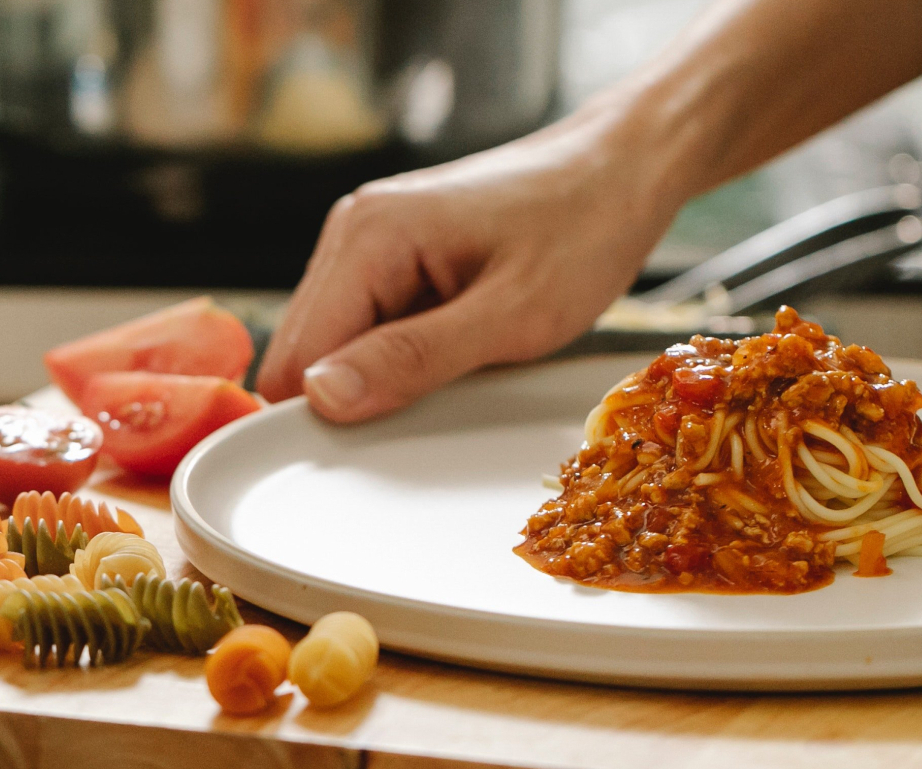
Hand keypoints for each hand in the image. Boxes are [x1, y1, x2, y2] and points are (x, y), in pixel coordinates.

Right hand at [256, 105, 675, 421]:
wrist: (625, 166)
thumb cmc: (585, 228)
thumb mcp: (513, 315)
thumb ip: (413, 358)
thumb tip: (321, 397)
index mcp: (369, 235)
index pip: (296, 356)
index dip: (325, 414)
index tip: (381, 448)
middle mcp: (354, 230)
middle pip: (305, 352)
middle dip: (355, 395)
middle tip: (441, 403)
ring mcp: (371, 239)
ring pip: (337, 344)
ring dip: (384, 374)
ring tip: (463, 365)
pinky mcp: (395, 254)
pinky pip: (371, 325)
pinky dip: (404, 352)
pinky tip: (460, 346)